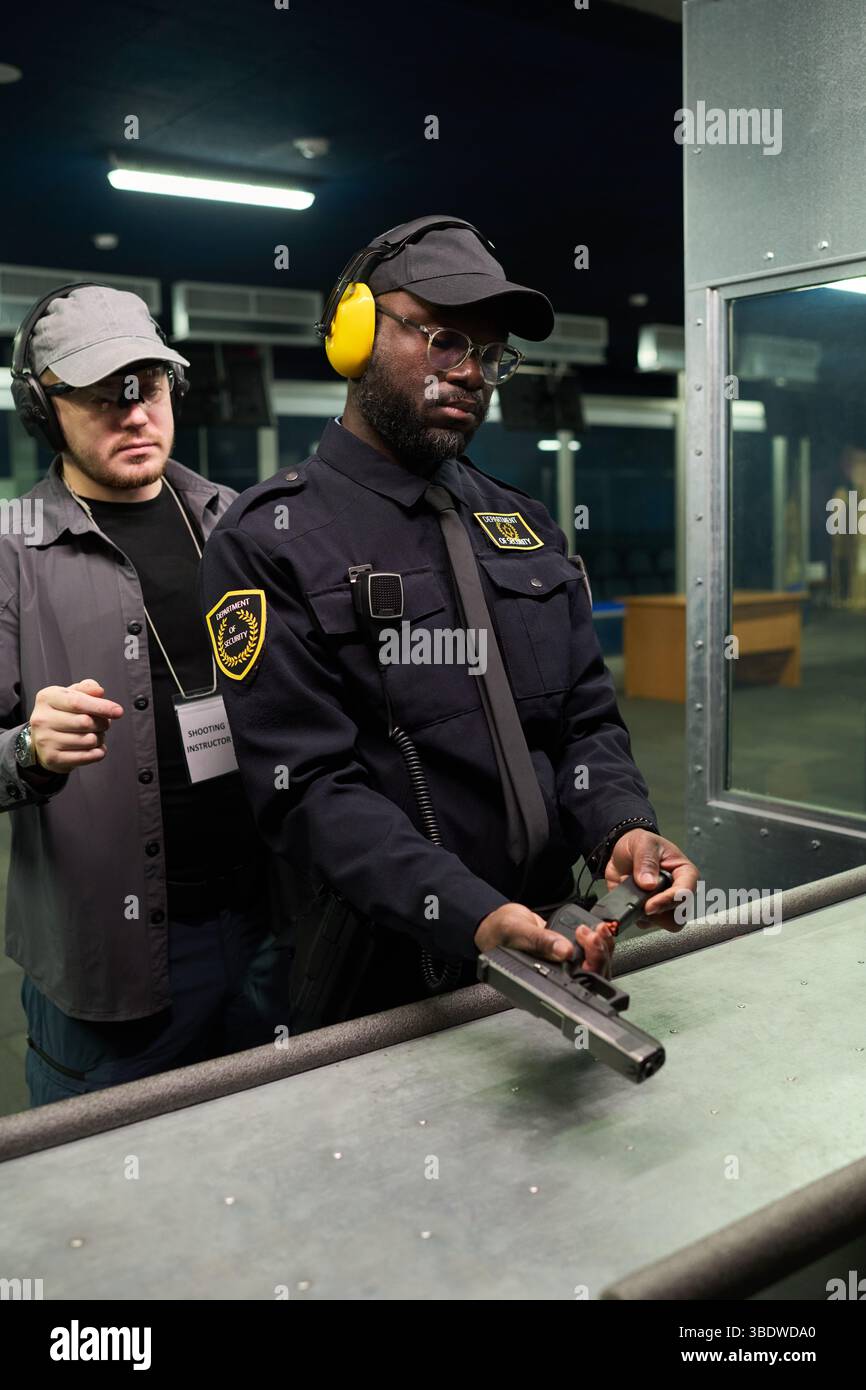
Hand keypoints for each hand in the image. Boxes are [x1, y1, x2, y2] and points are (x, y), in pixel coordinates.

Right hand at [28, 679, 123, 772]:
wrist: (43, 741)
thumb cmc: (62, 714)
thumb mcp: (71, 695)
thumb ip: (87, 689)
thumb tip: (99, 691)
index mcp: (47, 697)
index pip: (77, 702)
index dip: (101, 707)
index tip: (118, 711)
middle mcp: (42, 719)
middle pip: (85, 722)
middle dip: (102, 723)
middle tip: (104, 724)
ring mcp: (45, 740)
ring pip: (88, 741)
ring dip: (100, 738)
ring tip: (95, 735)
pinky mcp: (52, 758)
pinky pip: (87, 756)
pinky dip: (98, 752)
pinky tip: (94, 748)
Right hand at [475, 902, 615, 974]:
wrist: (499, 922)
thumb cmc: (498, 932)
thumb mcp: (516, 932)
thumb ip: (540, 941)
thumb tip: (564, 950)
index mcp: (538, 986)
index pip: (572, 990)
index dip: (588, 974)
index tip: (589, 955)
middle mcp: (553, 982)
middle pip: (589, 980)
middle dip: (598, 956)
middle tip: (592, 936)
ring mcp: (563, 970)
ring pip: (595, 967)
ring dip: (602, 948)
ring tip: (596, 930)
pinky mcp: (569, 957)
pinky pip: (591, 954)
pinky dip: (598, 942)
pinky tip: (597, 930)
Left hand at [604, 830, 698, 932]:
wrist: (622, 853)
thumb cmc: (640, 844)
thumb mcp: (643, 843)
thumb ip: (646, 861)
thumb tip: (649, 884)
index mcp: (684, 872)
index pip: (686, 892)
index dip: (669, 900)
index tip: (650, 905)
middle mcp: (678, 891)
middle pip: (679, 915)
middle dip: (659, 912)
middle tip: (641, 903)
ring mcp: (664, 904)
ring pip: (664, 923)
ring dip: (646, 914)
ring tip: (634, 894)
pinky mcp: (650, 912)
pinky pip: (646, 923)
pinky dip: (635, 915)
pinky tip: (629, 899)